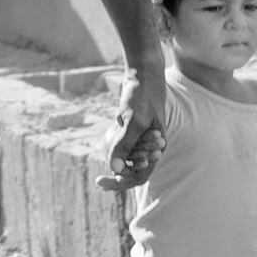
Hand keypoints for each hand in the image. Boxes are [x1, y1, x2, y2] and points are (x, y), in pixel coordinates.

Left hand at [96, 65, 167, 191]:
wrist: (144, 73)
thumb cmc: (142, 96)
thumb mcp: (134, 121)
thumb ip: (124, 146)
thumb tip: (115, 170)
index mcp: (157, 149)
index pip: (139, 177)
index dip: (120, 183)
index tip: (99, 182)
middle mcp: (152, 148)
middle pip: (132, 171)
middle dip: (116, 170)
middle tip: (99, 176)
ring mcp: (144, 139)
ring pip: (126, 159)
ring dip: (116, 155)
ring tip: (112, 135)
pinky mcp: (136, 130)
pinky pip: (124, 145)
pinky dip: (115, 143)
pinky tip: (113, 127)